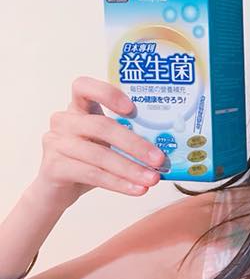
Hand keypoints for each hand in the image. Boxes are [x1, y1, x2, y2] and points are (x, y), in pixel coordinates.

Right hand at [35, 76, 168, 207]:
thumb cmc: (87, 163)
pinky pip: (91, 174)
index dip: (107, 93)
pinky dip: (117, 183)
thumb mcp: (106, 146)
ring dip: (130, 168)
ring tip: (152, 180)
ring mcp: (55, 142)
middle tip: (159, 159)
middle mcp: (64, 121)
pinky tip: (136, 190)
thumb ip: (127, 141)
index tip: (132, 108)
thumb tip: (167, 150)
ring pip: (98, 154)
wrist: (55, 192)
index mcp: (79, 109)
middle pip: (102, 126)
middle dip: (134, 144)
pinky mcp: (53, 167)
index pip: (84, 87)